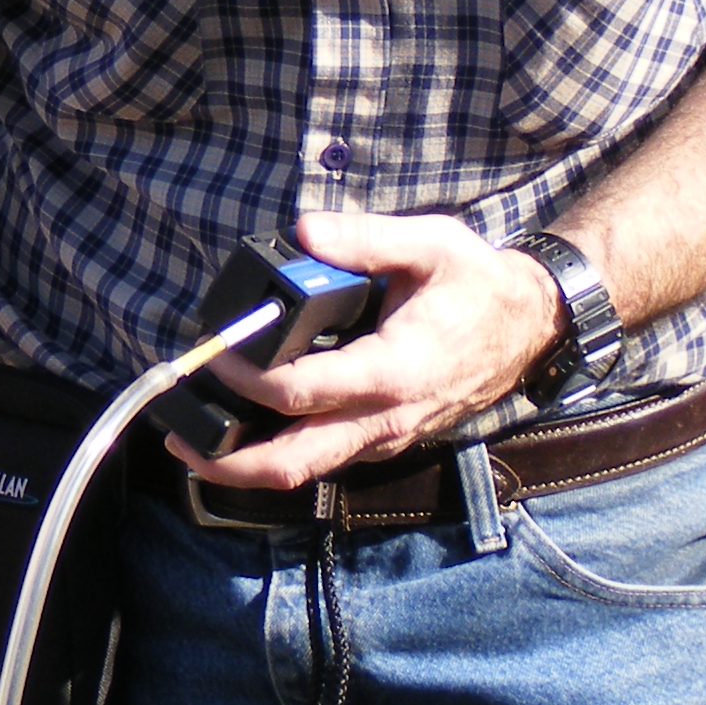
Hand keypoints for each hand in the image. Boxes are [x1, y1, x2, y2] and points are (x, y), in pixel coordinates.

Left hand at [174, 211, 568, 487]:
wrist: (530, 329)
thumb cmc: (477, 285)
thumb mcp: (431, 243)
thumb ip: (365, 238)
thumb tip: (303, 232)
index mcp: (393, 372)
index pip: (302, 392)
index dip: (246, 379)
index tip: (214, 351)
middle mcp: (385, 419)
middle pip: (291, 464)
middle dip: (226, 462)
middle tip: (175, 440)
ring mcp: (384, 439)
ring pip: (304, 472)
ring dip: (244, 464)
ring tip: (191, 438)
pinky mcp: (382, 441)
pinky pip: (322, 461)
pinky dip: (276, 453)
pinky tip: (243, 425)